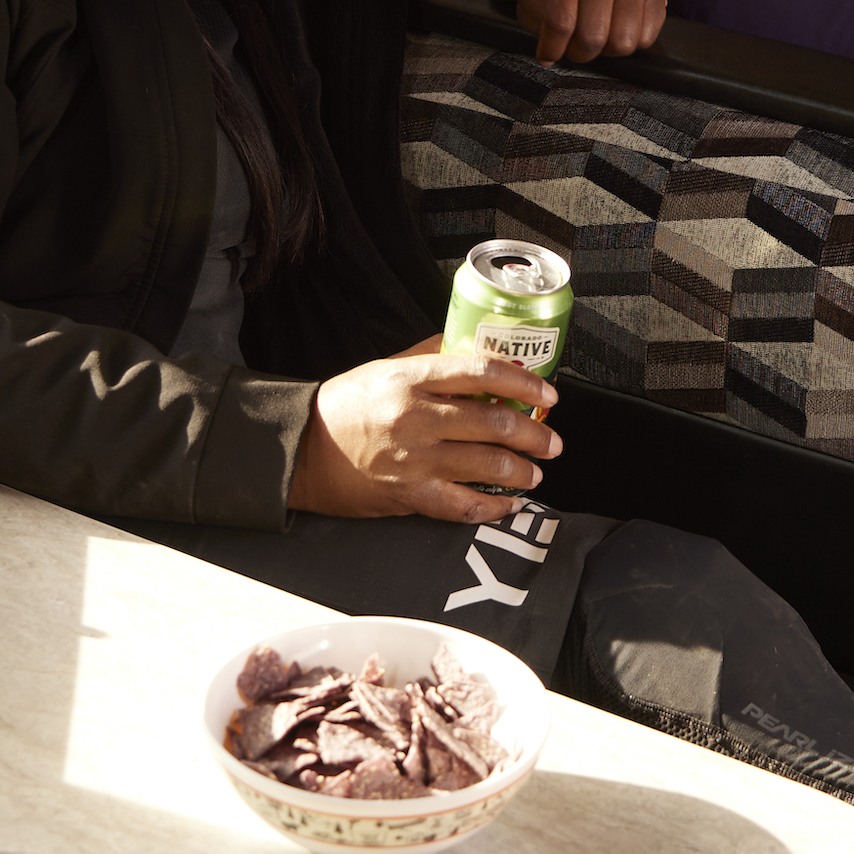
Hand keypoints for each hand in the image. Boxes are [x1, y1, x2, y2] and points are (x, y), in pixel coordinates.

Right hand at [290, 347, 563, 522]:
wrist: (301, 450)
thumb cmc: (344, 406)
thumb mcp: (385, 367)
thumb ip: (431, 357)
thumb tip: (476, 347)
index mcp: (411, 379)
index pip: (482, 372)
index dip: (524, 384)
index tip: (548, 394)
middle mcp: (416, 417)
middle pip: (493, 422)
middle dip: (534, 434)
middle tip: (552, 440)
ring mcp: (414, 459)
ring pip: (487, 465)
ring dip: (521, 471)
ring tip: (536, 472)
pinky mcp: (408, 495)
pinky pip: (463, 504)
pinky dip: (492, 507)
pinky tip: (508, 504)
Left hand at [517, 0, 666, 60]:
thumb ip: (540, 25)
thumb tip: (552, 56)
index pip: (562, 21)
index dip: (553, 48)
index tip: (547, 56)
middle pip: (595, 35)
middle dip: (580, 52)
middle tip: (574, 46)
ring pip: (624, 40)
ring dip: (607, 50)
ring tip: (596, 37)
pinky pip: (647, 36)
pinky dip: (631, 42)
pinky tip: (617, 28)